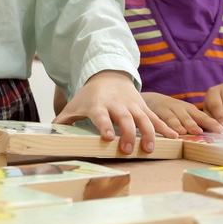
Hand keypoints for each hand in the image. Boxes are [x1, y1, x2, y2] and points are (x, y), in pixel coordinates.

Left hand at [51, 70, 177, 154]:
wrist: (109, 74)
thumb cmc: (89, 96)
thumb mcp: (75, 105)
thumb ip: (63, 120)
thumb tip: (48, 132)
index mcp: (98, 105)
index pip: (101, 116)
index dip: (104, 126)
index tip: (108, 137)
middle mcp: (116, 105)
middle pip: (124, 119)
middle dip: (127, 134)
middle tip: (128, 149)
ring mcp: (132, 105)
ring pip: (143, 118)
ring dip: (148, 133)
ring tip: (150, 148)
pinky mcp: (143, 107)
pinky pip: (155, 117)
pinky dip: (165, 127)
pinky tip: (174, 138)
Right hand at [141, 92, 222, 134]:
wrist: (154, 100)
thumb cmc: (176, 111)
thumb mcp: (188, 114)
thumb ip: (199, 123)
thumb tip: (218, 135)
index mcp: (191, 110)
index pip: (203, 117)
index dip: (211, 123)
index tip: (221, 131)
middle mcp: (181, 110)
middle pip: (188, 117)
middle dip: (193, 124)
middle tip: (200, 131)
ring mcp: (168, 111)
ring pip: (173, 119)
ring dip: (178, 125)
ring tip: (182, 132)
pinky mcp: (156, 114)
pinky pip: (160, 122)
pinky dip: (164, 128)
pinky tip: (167, 133)